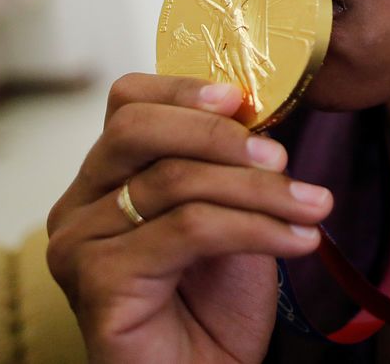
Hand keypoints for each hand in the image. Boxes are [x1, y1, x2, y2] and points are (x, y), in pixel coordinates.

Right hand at [46, 74, 332, 362]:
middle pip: (137, 129)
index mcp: (103, 176)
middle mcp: (77, 204)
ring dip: (259, 190)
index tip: (244, 99)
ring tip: (313, 206)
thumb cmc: (214, 301)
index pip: (128, 101)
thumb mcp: (229, 210)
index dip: (185, 89)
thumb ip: (227, 161)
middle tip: (282, 157)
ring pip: (174, 180)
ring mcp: (78, 243)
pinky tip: (299, 241)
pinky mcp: (97, 281)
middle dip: (220, 135)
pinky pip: (188, 230)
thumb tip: (257, 108)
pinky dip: (256, 228)